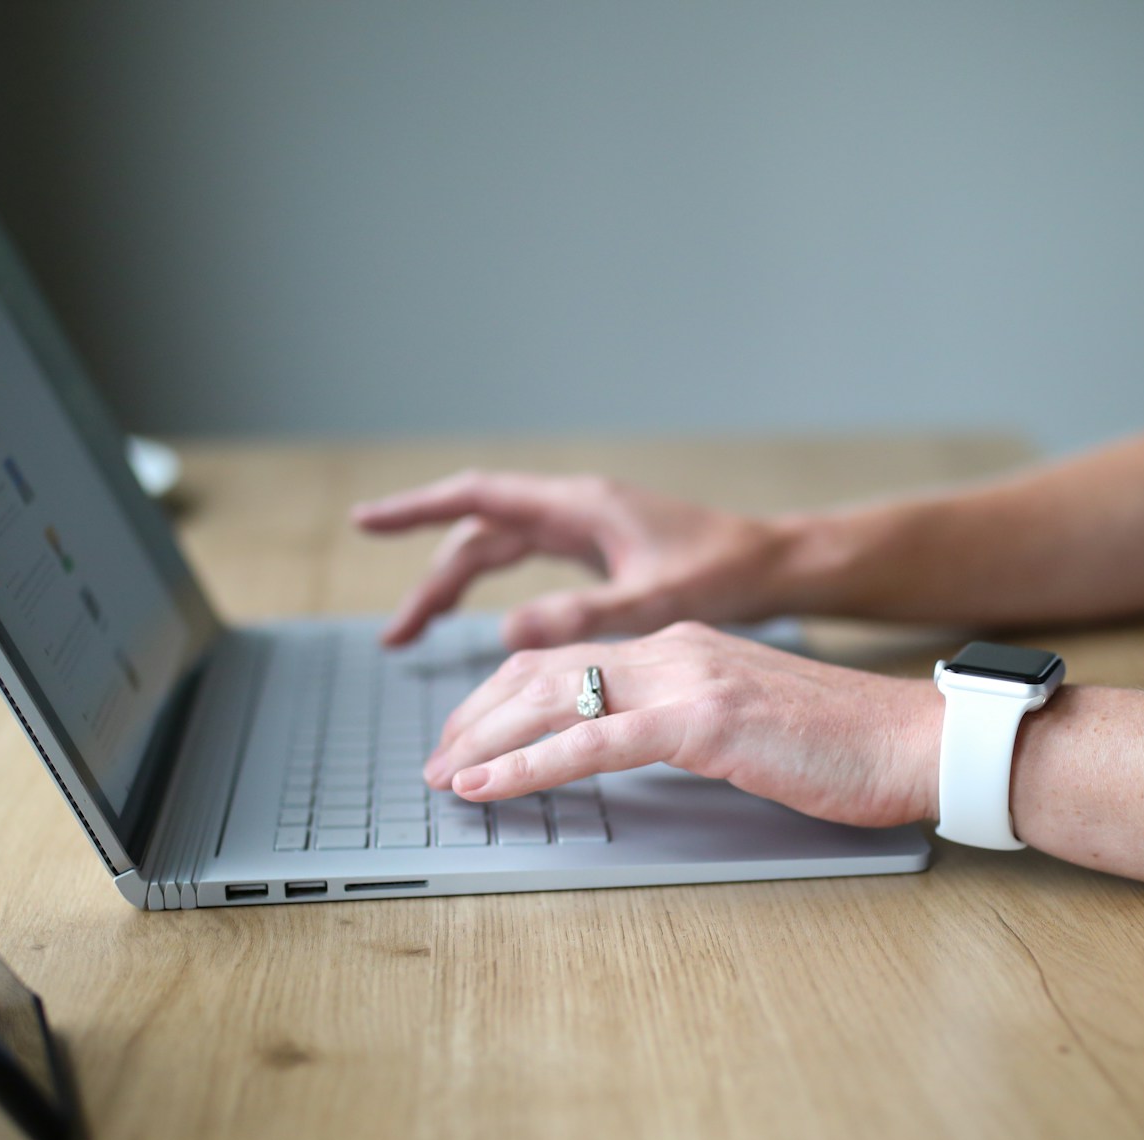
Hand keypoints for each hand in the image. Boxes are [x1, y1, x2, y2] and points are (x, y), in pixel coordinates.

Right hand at [352, 472, 795, 648]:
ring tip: (414, 637)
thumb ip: (581, 615)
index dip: (417, 510)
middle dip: (429, 580)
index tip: (367, 521)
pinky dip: (490, 591)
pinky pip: (523, 565)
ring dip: (454, 590)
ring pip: (497, 553)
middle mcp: (573, 510)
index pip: (478, 498)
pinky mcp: (596, 552)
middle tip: (394, 637)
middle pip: (478, 536)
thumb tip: (506, 632)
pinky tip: (478, 625)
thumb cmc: (726, 574)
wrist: (776, 566)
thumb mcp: (652, 600)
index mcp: (579, 506)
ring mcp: (583, 529)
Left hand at [424, 622, 939, 828]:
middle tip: (435, 763)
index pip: (567, 660)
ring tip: (443, 776)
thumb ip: (689, 722)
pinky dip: (526, 765)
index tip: (466, 739)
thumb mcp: (749, 724)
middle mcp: (676, 648)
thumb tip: (636, 750)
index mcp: (684, 645)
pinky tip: (487, 785)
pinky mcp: (702, 721)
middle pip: (542, 670)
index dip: (502, 698)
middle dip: (474, 717)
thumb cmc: (847, 746)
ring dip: (483, 740)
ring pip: (552, 698)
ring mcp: (687, 679)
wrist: (915, 741)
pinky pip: (591, 741)